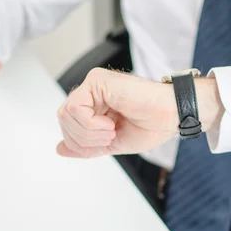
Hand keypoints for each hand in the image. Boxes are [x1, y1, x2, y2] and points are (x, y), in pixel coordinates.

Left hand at [56, 68, 223, 157]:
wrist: (171, 116)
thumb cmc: (151, 125)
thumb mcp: (112, 143)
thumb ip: (86, 146)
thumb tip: (59, 149)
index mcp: (95, 105)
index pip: (68, 126)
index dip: (81, 143)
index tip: (108, 142)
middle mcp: (91, 92)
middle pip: (63, 120)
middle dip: (83, 139)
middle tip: (110, 137)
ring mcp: (94, 84)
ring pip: (65, 114)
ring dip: (88, 132)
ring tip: (112, 130)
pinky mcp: (97, 80)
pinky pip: (74, 108)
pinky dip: (90, 124)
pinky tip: (110, 123)